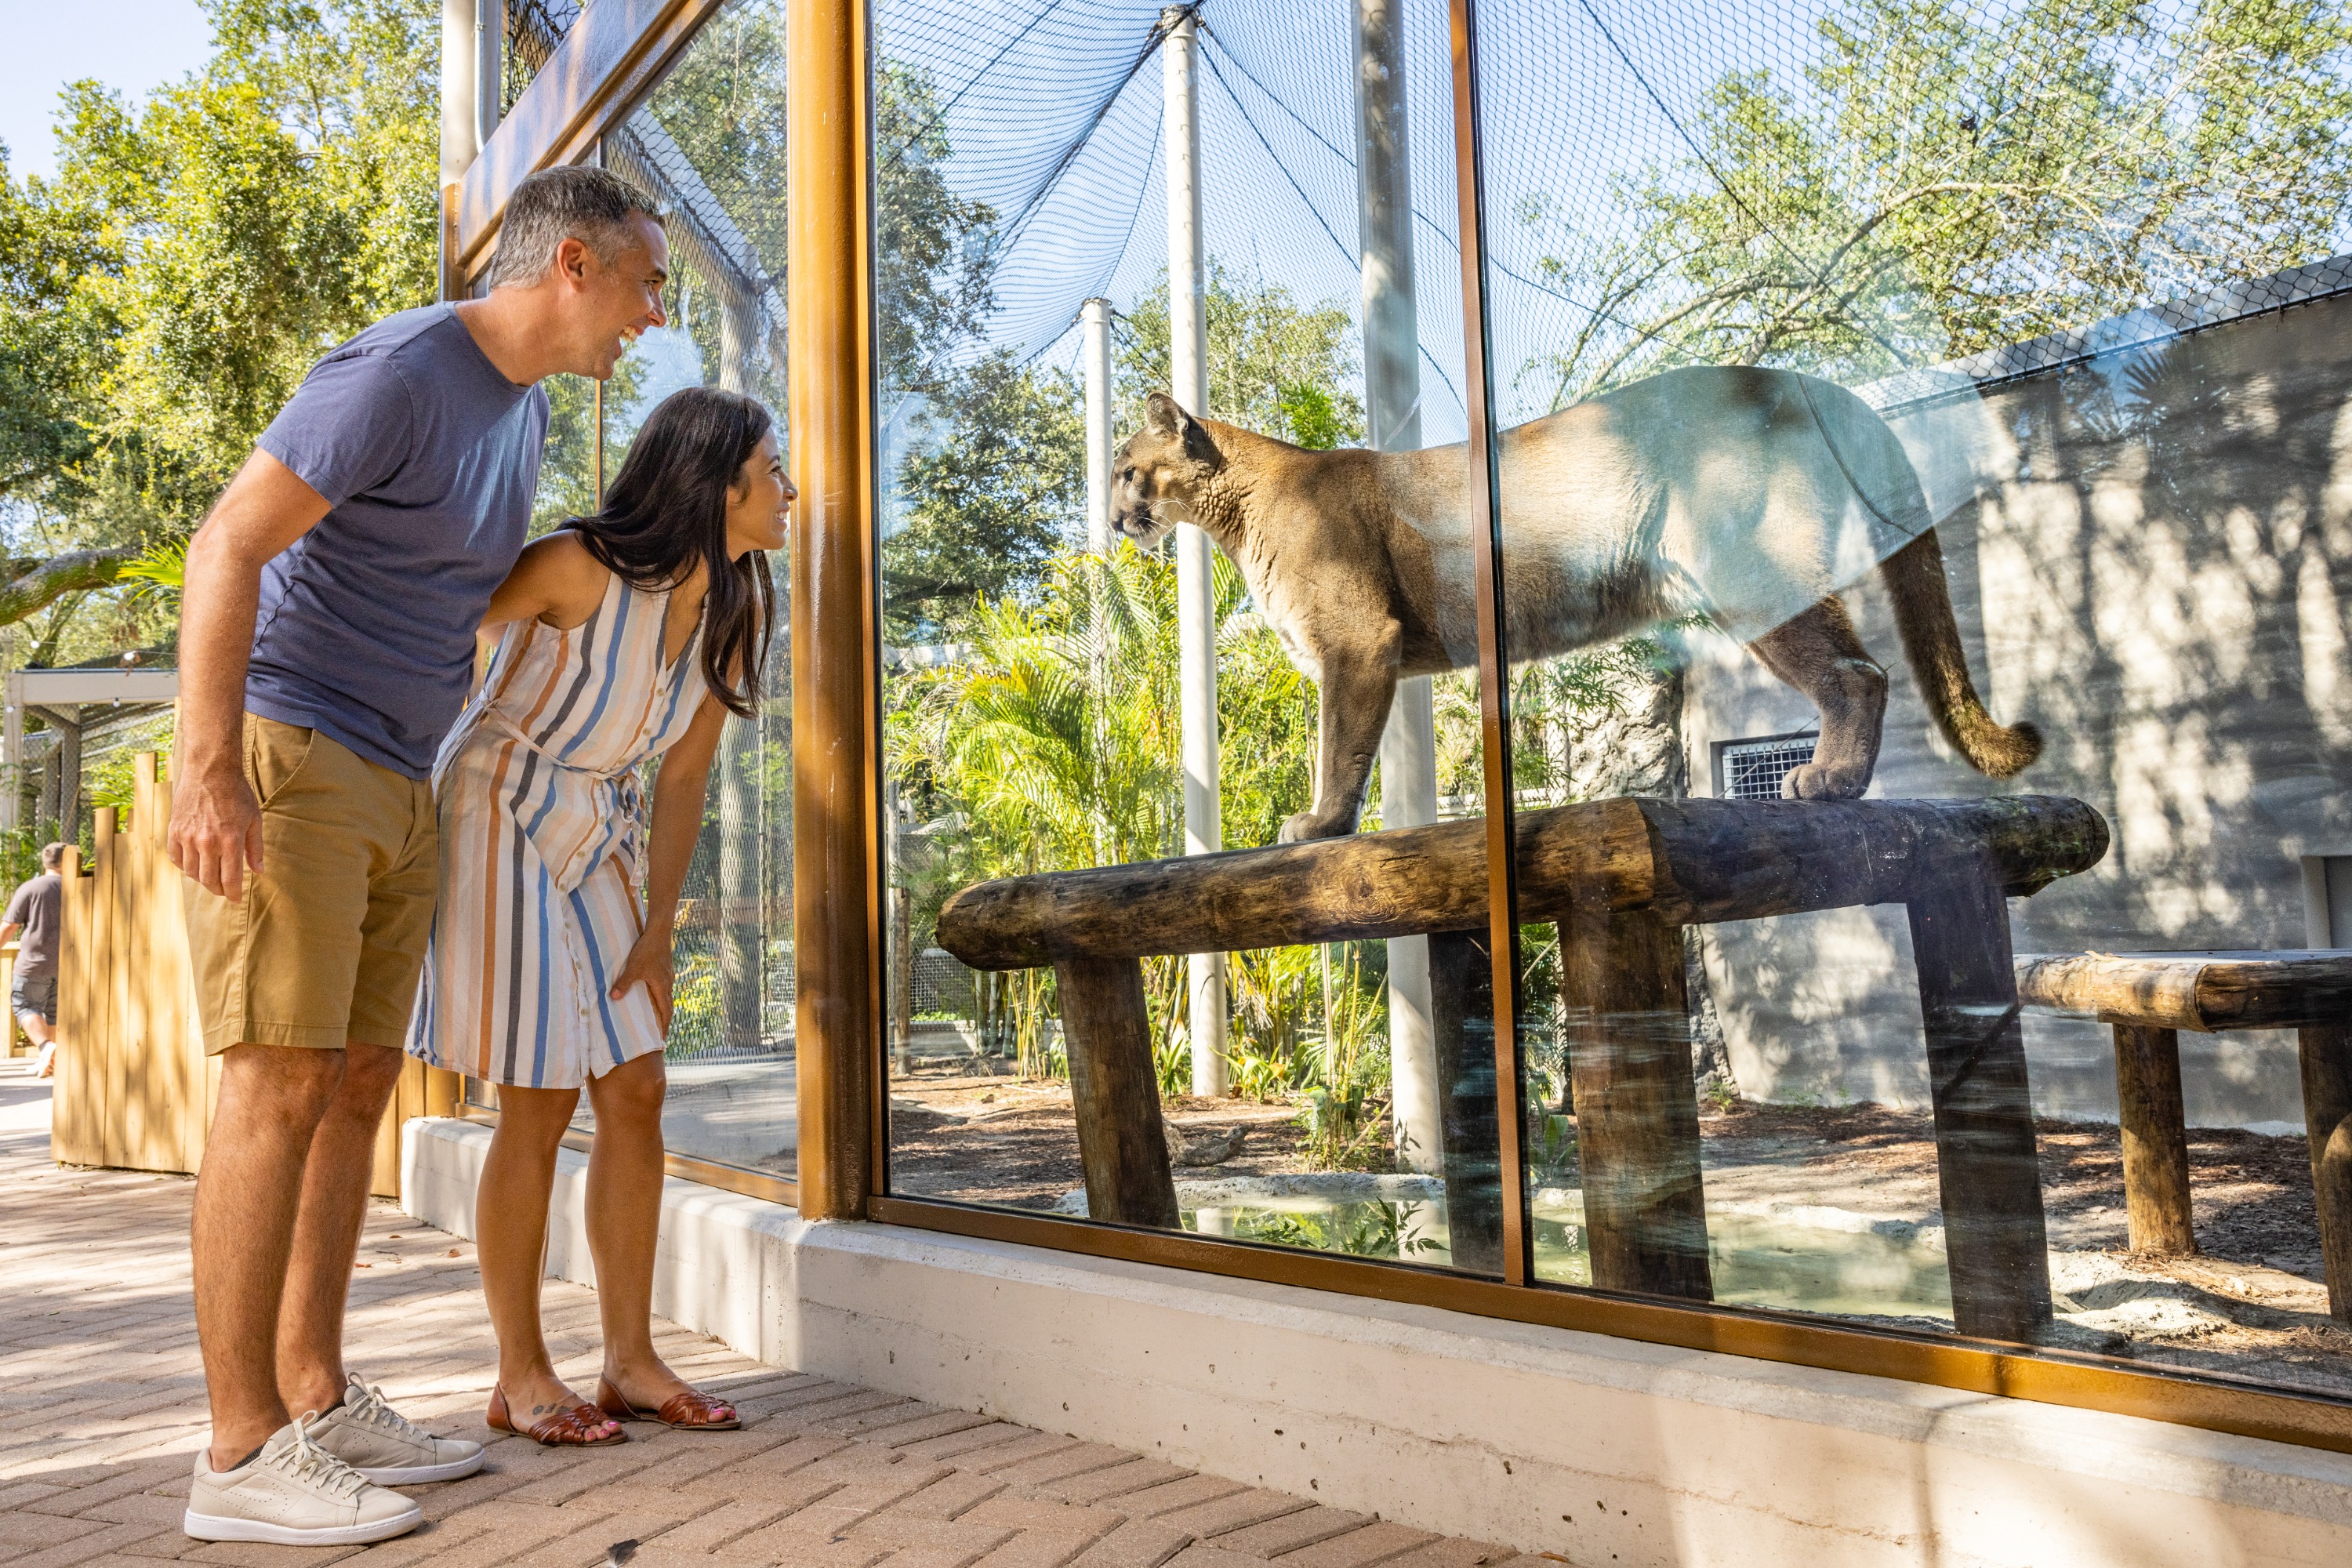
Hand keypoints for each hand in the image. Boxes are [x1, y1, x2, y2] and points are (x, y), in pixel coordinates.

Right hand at [168, 765, 263, 900]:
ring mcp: (187, 836)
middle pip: (209, 880)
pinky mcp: (174, 830)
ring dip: (202, 878)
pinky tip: (195, 863)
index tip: (235, 899)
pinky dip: (185, 865)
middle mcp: (207, 842)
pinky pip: (176, 858)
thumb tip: (259, 871)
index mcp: (230, 840)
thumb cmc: (237, 794)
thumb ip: (255, 848)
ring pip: (191, 872)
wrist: (210, 771)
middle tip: (225, 891)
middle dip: (219, 890)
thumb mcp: (254, 819)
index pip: (230, 879)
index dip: (233, 893)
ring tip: (212, 876)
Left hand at [609, 924, 675, 1032]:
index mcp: (661, 987)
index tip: (662, 1038)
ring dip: (663, 1008)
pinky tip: (653, 994)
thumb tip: (614, 998)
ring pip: (667, 996)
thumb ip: (624, 983)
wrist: (658, 933)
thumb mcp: (633, 967)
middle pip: (669, 1006)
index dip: (664, 1026)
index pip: (666, 1012)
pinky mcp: (666, 969)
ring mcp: (668, 976)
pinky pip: (665, 988)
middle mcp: (668, 983)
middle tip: (660, 1032)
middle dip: (665, 1021)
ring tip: (656, 1017)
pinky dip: (661, 996)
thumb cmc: (647, 950)